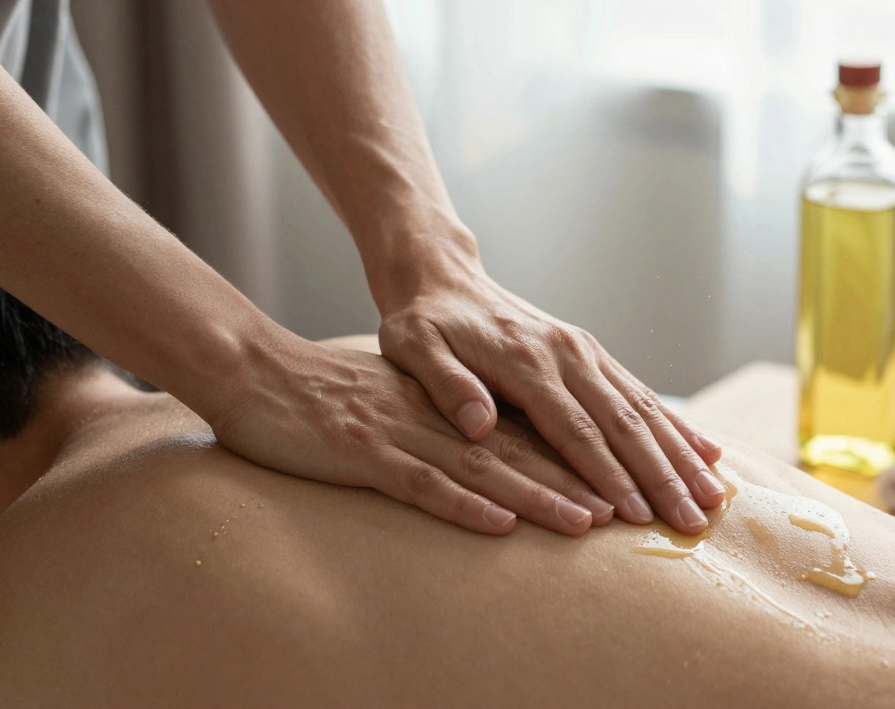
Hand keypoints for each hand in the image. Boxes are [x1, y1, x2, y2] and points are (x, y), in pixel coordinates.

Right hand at [206, 329, 614, 535]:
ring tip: (591, 520)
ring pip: (486, 465)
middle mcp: (441, 413)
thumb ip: (454, 418)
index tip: (635, 479)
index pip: (536, 429)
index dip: (588, 454)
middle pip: (528, 448)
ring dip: (541, 495)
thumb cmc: (330, 393)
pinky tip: (499, 524)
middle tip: (639, 508)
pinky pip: (419, 482)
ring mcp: (403, 430)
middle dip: (587, 479)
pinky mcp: (362, 450)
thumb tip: (502, 443)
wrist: (255, 368)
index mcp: (457, 401)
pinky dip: (462, 504)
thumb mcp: (405, 400)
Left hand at [373, 248, 725, 534]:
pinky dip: (677, 426)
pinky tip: (708, 452)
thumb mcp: (414, 349)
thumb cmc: (424, 324)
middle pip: (625, 424)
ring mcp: (586, 352)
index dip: (609, 476)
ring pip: (645, 410)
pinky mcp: (592, 355)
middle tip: (693, 521)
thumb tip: (478, 424)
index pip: (576, 430)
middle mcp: (568, 354)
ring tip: (714, 498)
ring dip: (681, 456)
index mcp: (527, 361)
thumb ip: (446, 386)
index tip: (638, 517)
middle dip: (663, 476)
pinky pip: (642, 394)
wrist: (443, 278)